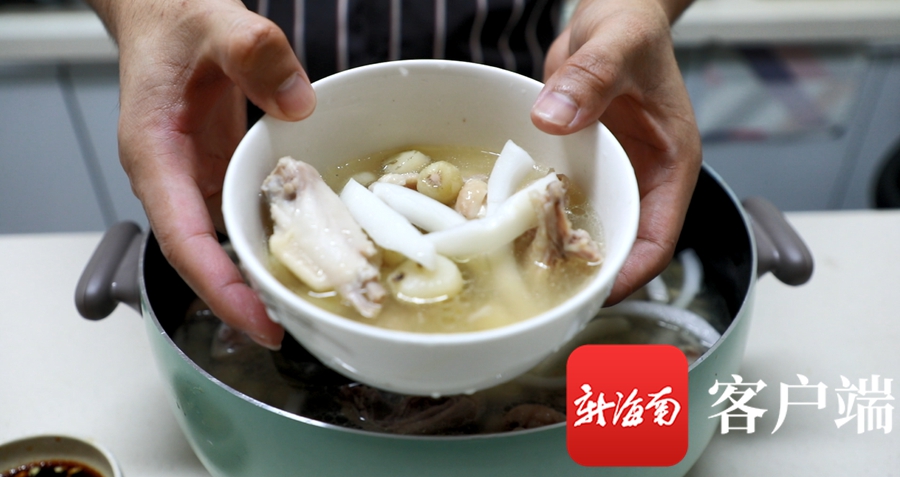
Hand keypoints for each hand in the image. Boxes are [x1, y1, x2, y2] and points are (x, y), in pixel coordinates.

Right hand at [90, 0, 316, 347]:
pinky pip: (238, 221)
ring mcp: (192, 182)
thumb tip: (299, 104)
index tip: (257, 320)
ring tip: (306, 305)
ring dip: (256, 279)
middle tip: (293, 327)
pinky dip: (267, 243)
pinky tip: (306, 255)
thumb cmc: (177, 23)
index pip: (182, 240)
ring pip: (219, 247)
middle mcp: (170, 180)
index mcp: (155, 155)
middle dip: (241, 300)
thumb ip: (254, 53)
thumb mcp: (218, 23)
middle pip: (201, 259)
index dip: (219, 288)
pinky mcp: (214, 176)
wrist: (167, 17)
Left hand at [531, 0, 701, 303]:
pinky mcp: (581, 163)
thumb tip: (554, 118)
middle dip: (590, 273)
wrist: (612, 12)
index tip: (596, 293)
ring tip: (520, 273)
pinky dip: (541, 217)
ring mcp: (610, 173)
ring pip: (589, 227)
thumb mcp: (618, 45)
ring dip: (560, 250)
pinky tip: (507, 229)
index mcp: (670, 164)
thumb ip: (593, 78)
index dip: (630, 273)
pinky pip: (562, 200)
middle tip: (546, 294)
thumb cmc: (631, 24)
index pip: (658, 238)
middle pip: (621, 244)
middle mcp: (641, 177)